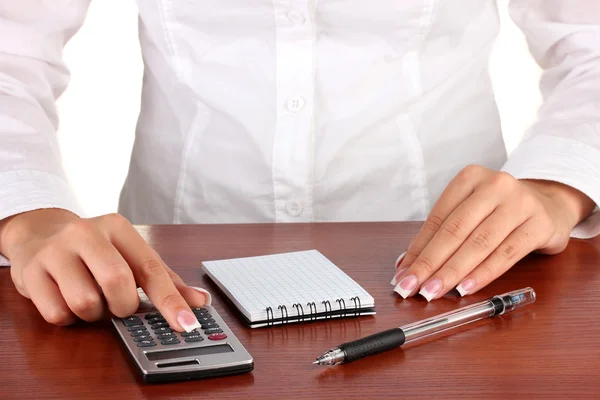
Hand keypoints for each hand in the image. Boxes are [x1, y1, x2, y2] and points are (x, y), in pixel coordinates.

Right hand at [0, 209, 209, 330]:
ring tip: (91, 299)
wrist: (39, 232)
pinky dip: (68, 317)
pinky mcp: (30, 272)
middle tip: (118, 304)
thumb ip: (165, 279)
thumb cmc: (94, 249)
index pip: (150, 268)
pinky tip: (66, 299)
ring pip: (86, 303)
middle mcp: (86, 233)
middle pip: (117, 283)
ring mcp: (55, 251)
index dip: (171, 300)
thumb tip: (200, 301)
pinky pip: (57, 314)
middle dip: (123, 306)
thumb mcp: (129, 254)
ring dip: (94, 314)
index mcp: (118, 228)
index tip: (186, 324)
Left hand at [391, 165, 594, 300]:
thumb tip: (406, 265)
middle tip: (410, 287)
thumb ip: (440, 235)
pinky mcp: (539, 224)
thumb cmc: (499, 211)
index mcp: (470, 178)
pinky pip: (506, 254)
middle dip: (429, 263)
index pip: (437, 219)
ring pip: (479, 243)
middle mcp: (495, 185)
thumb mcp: (469, 212)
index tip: (401, 274)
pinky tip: (465, 289)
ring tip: (433, 292)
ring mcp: (520, 203)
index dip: (417, 249)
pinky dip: (482, 274)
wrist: (549, 204)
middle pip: (455, 230)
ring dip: (452, 272)